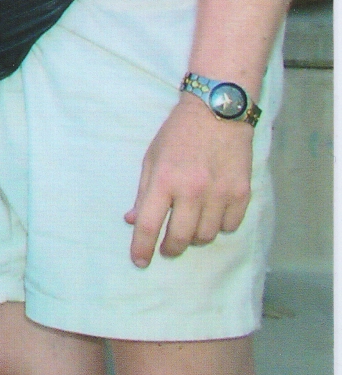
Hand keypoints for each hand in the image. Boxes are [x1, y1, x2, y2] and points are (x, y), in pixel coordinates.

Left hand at [126, 92, 254, 265]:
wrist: (217, 113)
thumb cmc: (178, 135)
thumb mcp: (152, 158)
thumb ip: (143, 192)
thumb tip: (132, 221)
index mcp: (164, 180)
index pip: (148, 223)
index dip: (141, 246)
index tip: (139, 261)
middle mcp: (192, 190)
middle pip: (180, 237)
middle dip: (170, 248)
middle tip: (167, 248)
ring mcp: (220, 194)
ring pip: (206, 236)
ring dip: (195, 236)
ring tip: (190, 225)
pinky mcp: (242, 194)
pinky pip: (230, 226)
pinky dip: (220, 226)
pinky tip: (213, 213)